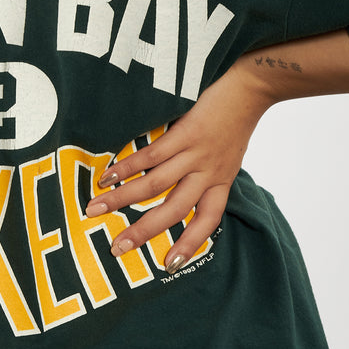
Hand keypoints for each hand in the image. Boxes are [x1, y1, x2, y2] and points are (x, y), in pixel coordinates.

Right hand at [84, 57, 270, 273]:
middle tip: (116, 248)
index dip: (189, 244)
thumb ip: (205, 168)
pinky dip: (126, 168)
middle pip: (173, 211)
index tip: (168, 265)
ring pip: (155, 186)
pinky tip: (106, 176)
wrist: (252, 82)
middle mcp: (209, 172)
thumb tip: (174, 181)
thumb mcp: (228, 151)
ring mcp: (196, 154)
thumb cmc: (234, 115)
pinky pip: (151, 157)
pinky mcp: (185, 133)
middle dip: (142, 232)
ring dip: (122, 200)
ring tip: (95, 209)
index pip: (208, 220)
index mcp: (222, 180)